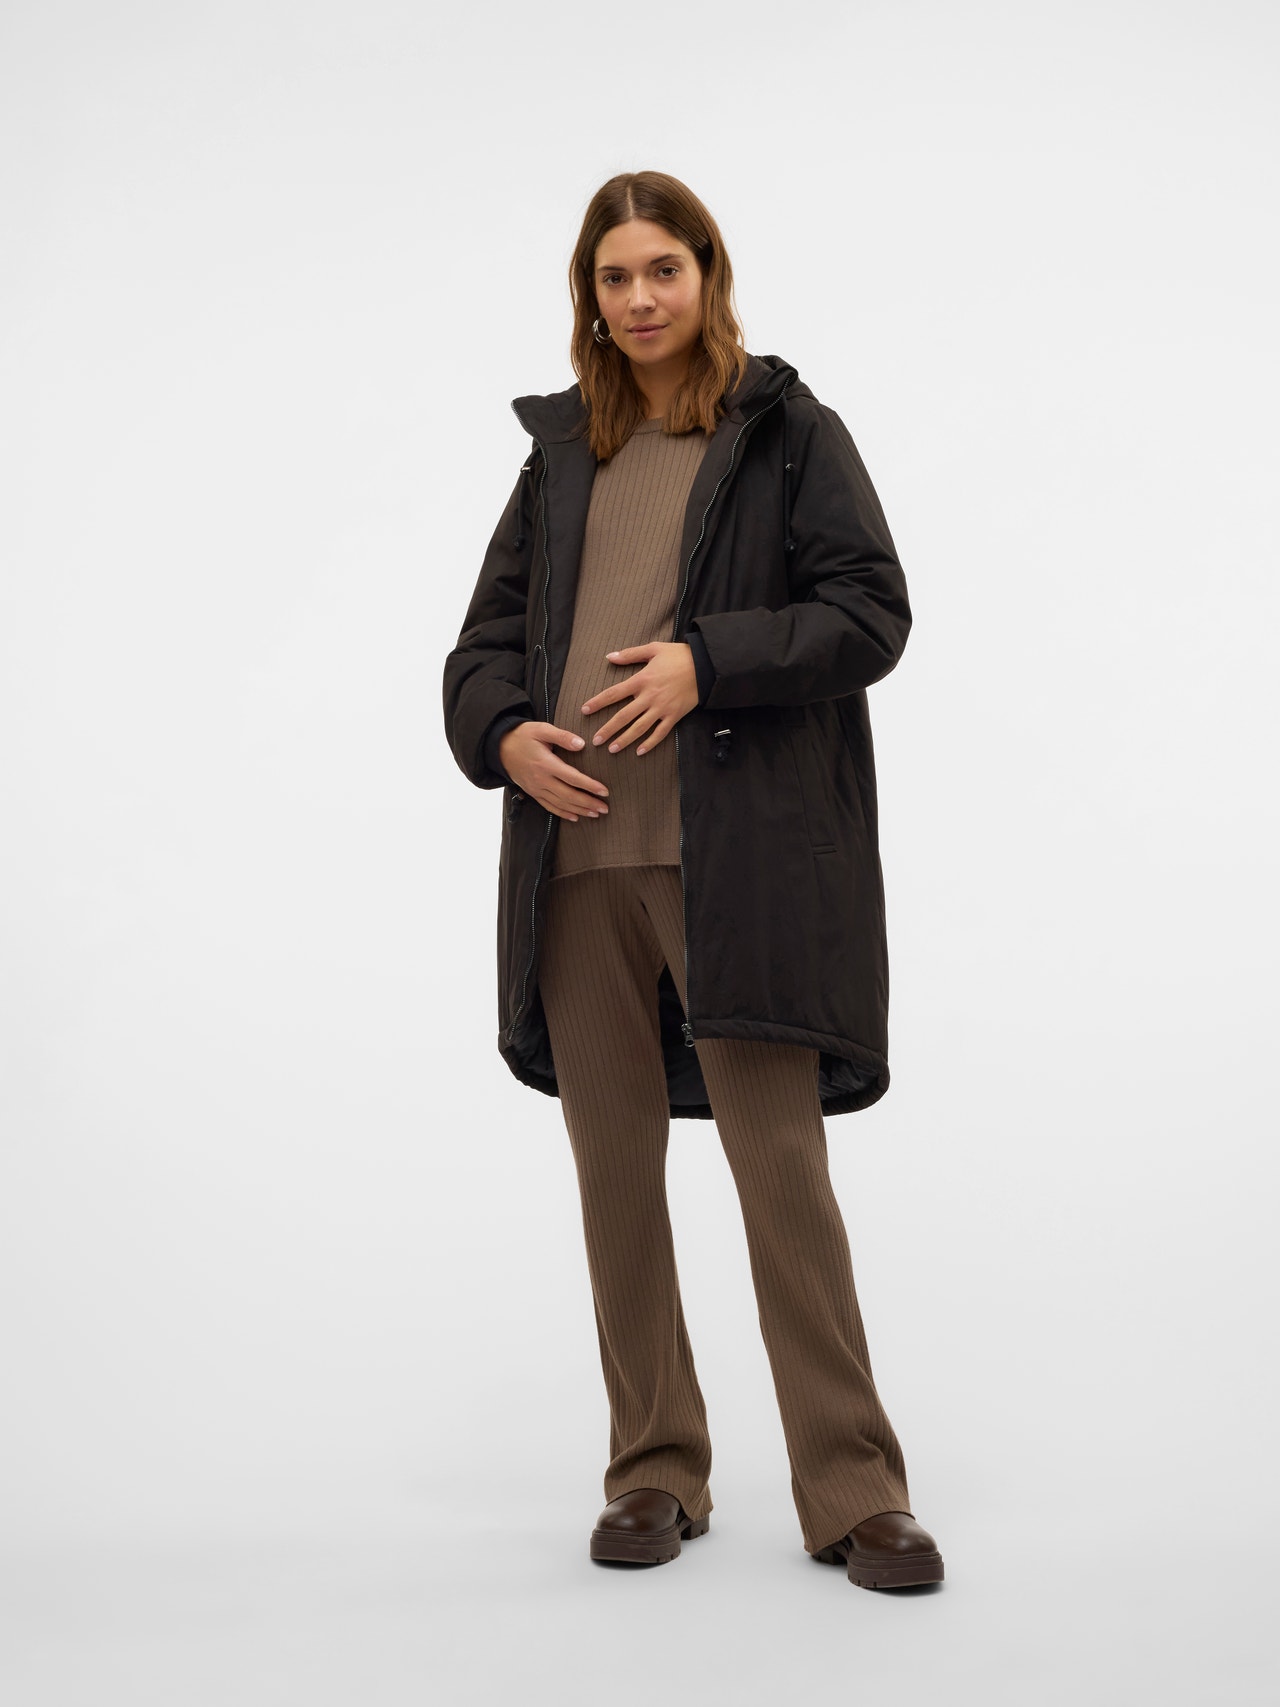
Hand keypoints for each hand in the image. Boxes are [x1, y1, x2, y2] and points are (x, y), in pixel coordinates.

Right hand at [498, 722, 611, 822]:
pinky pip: (549, 807)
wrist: (500, 747)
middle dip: (588, 803)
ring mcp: (536, 788)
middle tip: (605, 808)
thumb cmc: (523, 735)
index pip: (572, 778)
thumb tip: (582, 744)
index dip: (589, 786)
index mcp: (545, 763)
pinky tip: (575, 817)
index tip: (604, 791)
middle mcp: (541, 779)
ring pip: (560, 804)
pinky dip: (563, 813)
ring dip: (579, 810)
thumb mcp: (542, 729)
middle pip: (569, 795)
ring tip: (596, 814)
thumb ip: (563, 736)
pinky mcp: (532, 793)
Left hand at [581, 642, 697, 755]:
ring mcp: (662, 709)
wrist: (705, 666)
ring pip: (639, 728)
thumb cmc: (678, 655)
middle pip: (623, 717)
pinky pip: (660, 733)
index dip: (597, 703)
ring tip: (612, 749)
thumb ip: (630, 654)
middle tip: (595, 741)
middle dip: (608, 730)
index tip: (584, 711)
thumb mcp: (653, 649)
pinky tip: (639, 751)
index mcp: (641, 680)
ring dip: (624, 740)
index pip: (614, 694)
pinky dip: (650, 743)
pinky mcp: (674, 716)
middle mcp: (649, 697)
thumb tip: (609, 657)